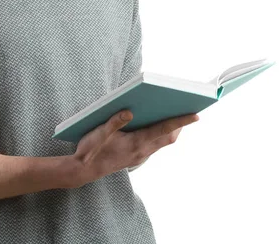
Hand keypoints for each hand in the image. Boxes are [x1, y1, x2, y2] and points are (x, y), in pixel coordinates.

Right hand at [70, 110, 198, 187]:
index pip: (163, 130)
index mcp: (136, 144)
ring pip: (162, 141)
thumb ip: (114, 122)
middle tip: (188, 107)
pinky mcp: (136, 156)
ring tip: (175, 112)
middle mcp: (142, 151)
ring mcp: (140, 155)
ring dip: (171, 129)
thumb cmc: (90, 151)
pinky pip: (154, 143)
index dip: (180, 122)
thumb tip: (129, 110)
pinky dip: (160, 133)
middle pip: (168, 137)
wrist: (83, 171)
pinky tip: (154, 122)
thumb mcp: (99, 133)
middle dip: (180, 124)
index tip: (195, 115)